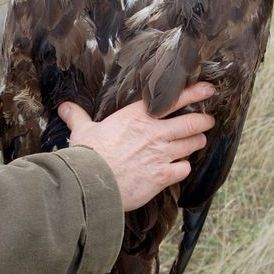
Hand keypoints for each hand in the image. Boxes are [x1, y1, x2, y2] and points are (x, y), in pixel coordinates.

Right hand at [58, 83, 214, 211]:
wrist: (91, 183)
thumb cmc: (87, 155)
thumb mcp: (82, 131)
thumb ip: (78, 117)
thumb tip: (64, 107)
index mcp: (137, 116)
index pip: (173, 100)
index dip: (195, 93)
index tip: (208, 90)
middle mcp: (154, 132)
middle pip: (192, 122)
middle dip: (203, 121)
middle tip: (208, 121)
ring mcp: (160, 154)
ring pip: (192, 144)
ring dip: (196, 142)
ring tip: (198, 141)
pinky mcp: (162, 175)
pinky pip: (184, 168)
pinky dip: (184, 167)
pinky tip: (179, 167)